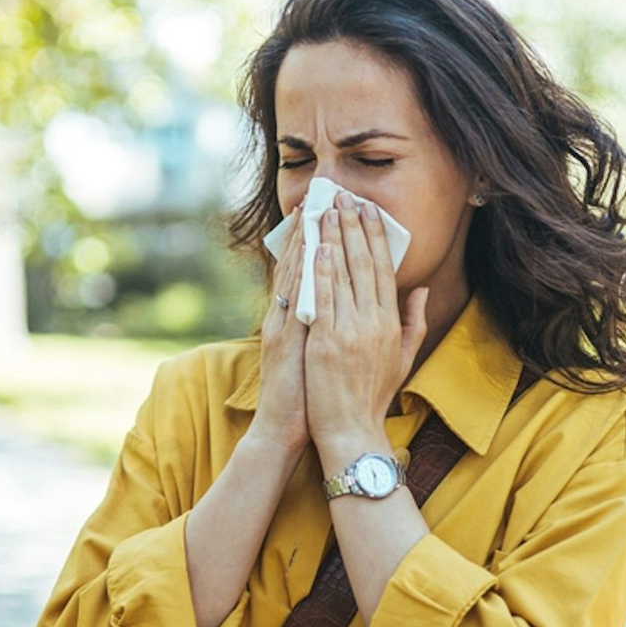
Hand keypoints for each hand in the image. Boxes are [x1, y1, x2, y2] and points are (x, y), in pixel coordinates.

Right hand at [249, 207, 309, 453]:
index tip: (328, 212)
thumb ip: (327, 329)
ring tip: (313, 210)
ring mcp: (281, 326)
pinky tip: (311, 250)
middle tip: (320, 196)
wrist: (283, 430)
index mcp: (294, 321)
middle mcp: (284, 318)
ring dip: (302, 241)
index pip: (306, 273)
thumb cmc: (307, 398)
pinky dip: (300, 273)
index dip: (316, 242)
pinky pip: (293, 299)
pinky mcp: (281, 339)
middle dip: (309, 230)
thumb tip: (344, 308)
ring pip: (292, 275)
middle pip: (296, 265)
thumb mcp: (318, 357)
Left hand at [305, 191, 429, 458]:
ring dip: (334, 239)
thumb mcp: (403, 359)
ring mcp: (349, 332)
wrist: (352, 431)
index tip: (369, 211)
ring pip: (342, 275)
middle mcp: (372, 323)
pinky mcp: (325, 342)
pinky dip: (320, 272)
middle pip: (364, 264)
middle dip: (354, 227)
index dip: (376, 237)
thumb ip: (413, 321)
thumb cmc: (373, 398)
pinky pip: (323, 299)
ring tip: (326, 210)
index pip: (384, 270)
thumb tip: (422, 289)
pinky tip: (316, 248)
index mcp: (391, 324)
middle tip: (345, 197)